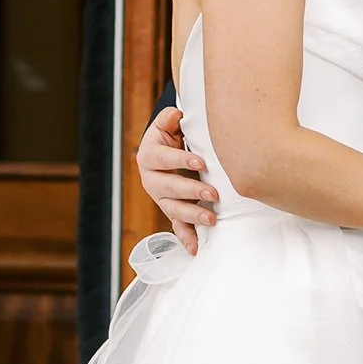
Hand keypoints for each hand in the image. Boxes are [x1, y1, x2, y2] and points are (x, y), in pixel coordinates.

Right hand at [136, 104, 218, 255]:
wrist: (168, 149)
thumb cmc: (173, 135)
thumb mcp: (169, 123)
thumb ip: (170, 118)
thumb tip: (175, 114)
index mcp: (149, 156)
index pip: (163, 158)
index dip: (180, 159)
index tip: (201, 162)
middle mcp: (151, 180)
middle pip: (169, 188)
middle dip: (191, 191)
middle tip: (213, 193)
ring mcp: (161, 198)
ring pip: (173, 209)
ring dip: (192, 215)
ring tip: (211, 219)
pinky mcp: (171, 211)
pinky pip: (177, 227)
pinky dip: (187, 238)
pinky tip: (197, 248)